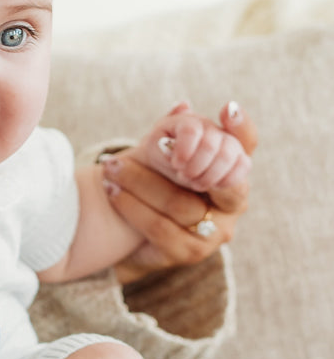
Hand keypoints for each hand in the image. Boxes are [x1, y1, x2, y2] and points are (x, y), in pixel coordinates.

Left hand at [102, 100, 257, 278]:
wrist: (131, 234)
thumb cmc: (156, 183)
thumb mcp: (165, 155)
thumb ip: (177, 131)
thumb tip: (182, 105)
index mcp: (234, 173)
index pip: (247, 147)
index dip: (241, 128)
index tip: (225, 108)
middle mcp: (233, 204)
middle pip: (215, 178)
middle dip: (181, 161)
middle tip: (150, 146)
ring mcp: (216, 232)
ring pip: (179, 203)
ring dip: (140, 182)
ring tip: (112, 168)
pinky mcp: (189, 252)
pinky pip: (159, 226)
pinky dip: (132, 206)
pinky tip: (113, 192)